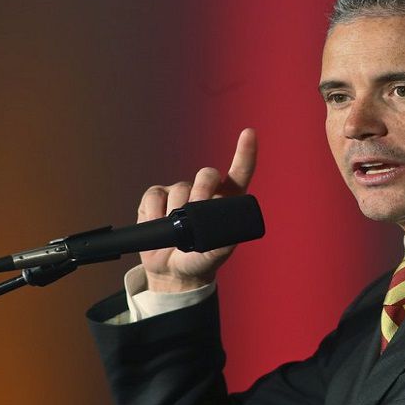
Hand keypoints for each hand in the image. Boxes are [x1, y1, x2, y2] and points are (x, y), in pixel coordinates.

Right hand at [137, 129, 257, 292]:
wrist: (172, 272)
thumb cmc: (200, 260)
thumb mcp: (216, 254)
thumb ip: (222, 241)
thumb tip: (219, 226)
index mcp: (226, 202)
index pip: (239, 173)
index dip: (245, 152)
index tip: (249, 133)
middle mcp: (205, 192)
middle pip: (207, 175)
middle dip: (202, 190)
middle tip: (194, 211)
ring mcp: (181, 192)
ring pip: (180, 188)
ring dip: (175, 211)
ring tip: (176, 232)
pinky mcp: (157, 197)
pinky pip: (155, 195)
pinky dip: (154, 212)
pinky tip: (158, 225)